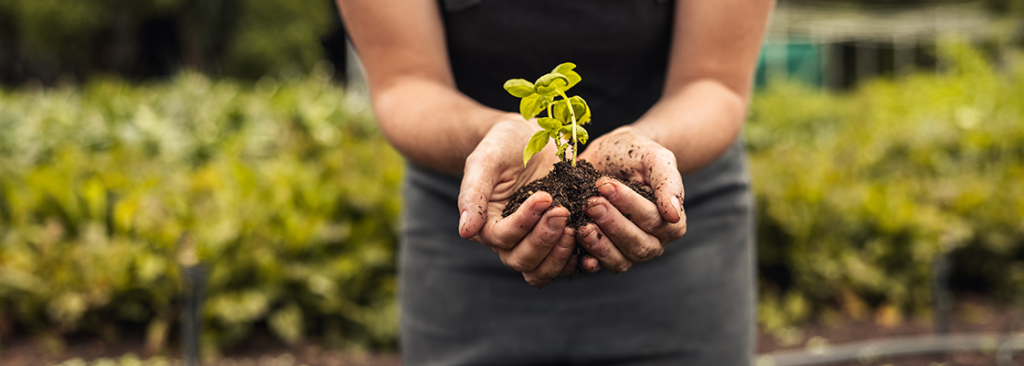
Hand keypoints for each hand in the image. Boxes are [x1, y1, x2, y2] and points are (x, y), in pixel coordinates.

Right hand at [458, 117, 577, 286]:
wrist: (530, 137)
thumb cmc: (503, 145)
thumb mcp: (484, 161)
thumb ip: (472, 194)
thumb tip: (465, 232)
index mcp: (487, 224)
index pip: (502, 238)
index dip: (523, 222)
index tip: (544, 196)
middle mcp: (510, 241)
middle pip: (522, 261)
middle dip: (544, 240)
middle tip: (562, 211)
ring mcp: (536, 243)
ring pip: (542, 271)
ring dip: (560, 255)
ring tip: (576, 227)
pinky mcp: (560, 239)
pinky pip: (567, 263)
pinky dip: (579, 258)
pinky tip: (592, 238)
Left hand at [575, 127, 686, 272]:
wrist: (609, 155)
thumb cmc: (635, 154)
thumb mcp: (654, 157)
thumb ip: (668, 182)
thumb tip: (673, 214)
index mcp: (672, 222)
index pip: (653, 219)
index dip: (629, 205)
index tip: (606, 186)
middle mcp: (653, 242)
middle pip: (638, 244)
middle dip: (612, 224)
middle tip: (591, 203)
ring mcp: (628, 252)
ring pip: (619, 260)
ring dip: (599, 244)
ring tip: (580, 225)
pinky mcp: (604, 255)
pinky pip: (598, 266)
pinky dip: (587, 259)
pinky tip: (574, 246)